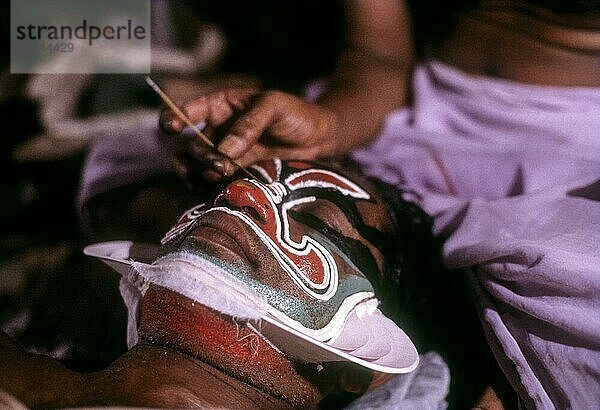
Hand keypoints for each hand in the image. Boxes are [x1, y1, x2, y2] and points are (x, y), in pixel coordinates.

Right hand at [160, 88, 337, 182]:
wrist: (320, 138)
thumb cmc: (297, 114)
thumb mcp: (274, 107)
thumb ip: (249, 125)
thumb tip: (224, 151)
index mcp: (222, 104)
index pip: (189, 109)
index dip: (172, 117)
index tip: (171, 128)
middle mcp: (219, 128)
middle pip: (192, 144)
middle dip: (201, 155)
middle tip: (222, 165)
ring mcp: (226, 151)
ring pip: (197, 164)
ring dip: (200, 172)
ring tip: (219, 175)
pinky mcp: (237, 170)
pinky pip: (213, 179)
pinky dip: (209, 185)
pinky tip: (217, 187)